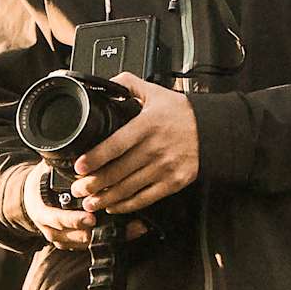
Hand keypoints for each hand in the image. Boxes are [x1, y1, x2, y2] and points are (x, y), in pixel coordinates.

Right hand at [21, 161, 147, 247]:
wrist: (32, 199)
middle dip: (98, 232)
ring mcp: (63, 238)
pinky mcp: (74, 243)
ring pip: (88, 243)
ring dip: (112, 236)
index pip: (58, 220)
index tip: (90, 219)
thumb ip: (59, 164)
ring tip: (135, 228)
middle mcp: (52, 229)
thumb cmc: (42, 182)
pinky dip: (112, 238)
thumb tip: (75, 147)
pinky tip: (132, 231)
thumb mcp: (45, 172)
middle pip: (76, 236)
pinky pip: (93, 245)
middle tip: (120, 226)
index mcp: (43, 211)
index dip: (74, 220)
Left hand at [69, 72, 199, 214]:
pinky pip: (146, 198)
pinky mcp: (173, 182)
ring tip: (89, 202)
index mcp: (148, 125)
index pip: (116, 144)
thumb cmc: (181, 112)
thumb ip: (127, 84)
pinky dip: (127, 205)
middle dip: (93, 184)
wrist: (212, 130)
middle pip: (118, 171)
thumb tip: (105, 85)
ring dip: (106, 198)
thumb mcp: (155, 92)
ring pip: (129, 188)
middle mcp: (156, 148)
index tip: (80, 166)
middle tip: (78, 188)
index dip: (95, 158)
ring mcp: (165, 168)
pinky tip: (114, 205)